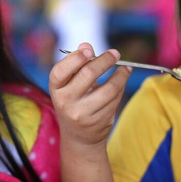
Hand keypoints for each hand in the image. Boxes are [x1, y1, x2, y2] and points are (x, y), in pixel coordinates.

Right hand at [49, 43, 130, 181]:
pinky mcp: (99, 122)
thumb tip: (86, 45)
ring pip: (109, 88)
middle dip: (105, 60)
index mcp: (55, 89)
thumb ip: (78, 64)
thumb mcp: (69, 84)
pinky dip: (121, 87)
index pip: (60, 71)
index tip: (90, 50)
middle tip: (115, 53)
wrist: (79, 137)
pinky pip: (115, 99)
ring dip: (120, 75)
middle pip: (88, 74)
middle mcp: (65, 102)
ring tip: (125, 68)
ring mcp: (82, 114)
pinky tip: (122, 80)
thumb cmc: (74, 101)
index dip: (76, 58)